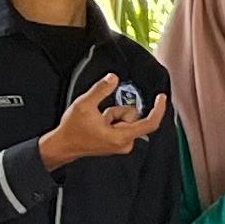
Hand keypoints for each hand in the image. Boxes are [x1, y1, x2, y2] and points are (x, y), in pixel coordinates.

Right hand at [40, 73, 167, 168]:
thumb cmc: (72, 130)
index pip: (150, 123)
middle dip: (117, 112)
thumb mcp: (84, 105)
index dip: (158, 109)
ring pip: (127, 120)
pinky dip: (111, 121)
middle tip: (101, 116)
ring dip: (113, 116)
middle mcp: (124, 144)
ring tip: (97, 122)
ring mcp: (121, 144)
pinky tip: (99, 125)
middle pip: (134, 117)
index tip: (161, 97)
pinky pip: (122, 124)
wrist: (63, 145)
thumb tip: (113, 78)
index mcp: (121, 137)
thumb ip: (100, 90)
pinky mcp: (117, 143)